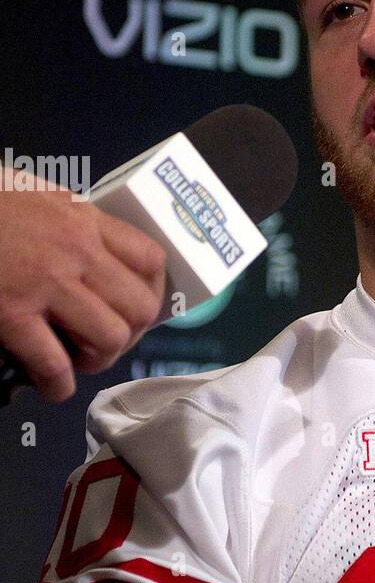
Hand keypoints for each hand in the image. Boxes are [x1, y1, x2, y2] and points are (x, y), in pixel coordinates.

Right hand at [0, 172, 166, 402]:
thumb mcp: (40, 196)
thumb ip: (75, 223)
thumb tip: (99, 253)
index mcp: (83, 220)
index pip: (151, 259)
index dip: (152, 292)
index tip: (137, 307)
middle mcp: (75, 251)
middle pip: (140, 307)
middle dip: (130, 334)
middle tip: (107, 340)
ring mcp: (45, 284)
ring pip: (110, 338)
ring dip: (100, 359)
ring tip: (80, 359)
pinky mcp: (11, 312)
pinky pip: (54, 363)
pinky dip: (58, 385)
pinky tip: (51, 385)